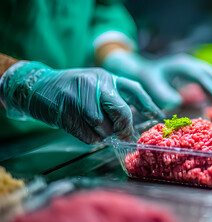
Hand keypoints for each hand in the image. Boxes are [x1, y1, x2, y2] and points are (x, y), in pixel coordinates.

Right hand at [1, 61, 163, 143]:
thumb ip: (113, 101)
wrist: (36, 86)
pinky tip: (82, 129)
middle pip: (121, 111)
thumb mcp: (95, 87)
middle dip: (125, 128)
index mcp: (106, 77)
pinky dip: (89, 138)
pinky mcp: (65, 110)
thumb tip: (133, 127)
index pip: (135, 90)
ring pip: (103, 126)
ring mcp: (79, 96)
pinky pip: (87, 135)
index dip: (149, 105)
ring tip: (94, 128)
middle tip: (125, 136)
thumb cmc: (72, 90)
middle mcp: (95, 83)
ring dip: (102, 134)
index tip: (158, 118)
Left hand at [102, 51, 211, 109]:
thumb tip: (176, 102)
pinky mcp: (193, 69)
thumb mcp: (152, 88)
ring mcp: (192, 64)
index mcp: (181, 66)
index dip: (211, 87)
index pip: (200, 76)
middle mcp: (188, 63)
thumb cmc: (146, 81)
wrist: (141, 70)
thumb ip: (162, 96)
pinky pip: (209, 74)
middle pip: (210, 72)